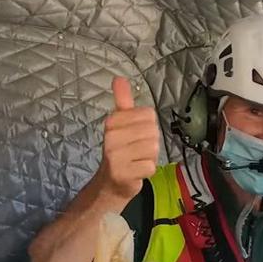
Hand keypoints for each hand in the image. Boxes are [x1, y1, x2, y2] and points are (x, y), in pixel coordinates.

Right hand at [92, 76, 160, 198]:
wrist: (110, 183)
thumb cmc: (119, 151)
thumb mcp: (120, 123)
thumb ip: (122, 101)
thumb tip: (119, 78)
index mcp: (113, 121)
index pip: (148, 115)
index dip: (147, 126)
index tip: (135, 135)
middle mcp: (112, 137)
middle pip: (152, 132)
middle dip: (150, 143)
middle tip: (136, 150)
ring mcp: (116, 156)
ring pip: (153, 148)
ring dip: (149, 157)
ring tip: (136, 160)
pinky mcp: (123, 173)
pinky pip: (150, 166)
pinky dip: (147, 170)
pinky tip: (136, 171)